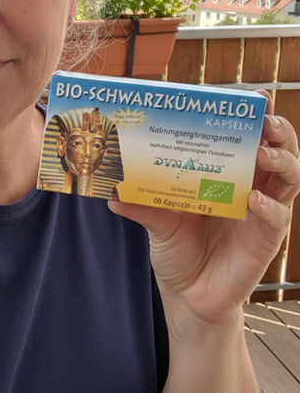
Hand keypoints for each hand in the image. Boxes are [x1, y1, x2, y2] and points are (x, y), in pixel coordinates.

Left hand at [108, 92, 299, 324]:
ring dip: (280, 159)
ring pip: (289, 176)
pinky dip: (268, 206)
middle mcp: (248, 186)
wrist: (188, 296)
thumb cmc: (177, 250)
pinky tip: (252, 201)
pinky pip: (277, 217)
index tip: (251, 97)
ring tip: (261, 153)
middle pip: (278, 148)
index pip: (246, 136)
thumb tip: (111, 192)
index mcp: (224, 173)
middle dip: (275, 129)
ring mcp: (261, 211)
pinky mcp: (266, 238)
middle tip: (263, 119)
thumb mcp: (156, 222)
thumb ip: (140, 206)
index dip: (252, 116)